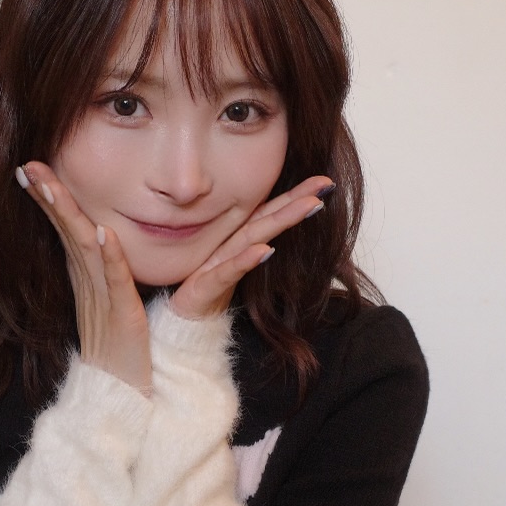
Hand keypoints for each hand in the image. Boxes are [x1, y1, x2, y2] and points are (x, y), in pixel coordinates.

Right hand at [17, 162, 151, 394]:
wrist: (119, 396)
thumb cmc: (117, 351)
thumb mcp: (105, 303)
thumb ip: (101, 272)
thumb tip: (97, 242)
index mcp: (84, 278)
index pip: (64, 229)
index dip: (48, 199)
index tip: (30, 168)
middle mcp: (88, 284)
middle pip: (66, 232)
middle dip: (48, 197)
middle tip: (28, 166)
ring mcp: (102, 299)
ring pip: (84, 248)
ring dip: (69, 215)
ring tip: (51, 185)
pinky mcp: (123, 316)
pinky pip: (115, 282)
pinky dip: (109, 256)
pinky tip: (104, 232)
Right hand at [170, 176, 332, 319]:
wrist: (182, 323)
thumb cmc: (210, 292)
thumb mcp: (237, 268)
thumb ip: (254, 246)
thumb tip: (278, 232)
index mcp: (238, 241)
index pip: (269, 213)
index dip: (295, 196)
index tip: (324, 182)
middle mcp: (228, 246)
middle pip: (265, 218)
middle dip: (294, 199)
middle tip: (323, 183)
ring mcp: (216, 263)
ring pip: (251, 237)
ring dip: (280, 220)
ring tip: (309, 206)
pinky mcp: (206, 286)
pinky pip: (228, 271)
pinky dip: (246, 260)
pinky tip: (265, 250)